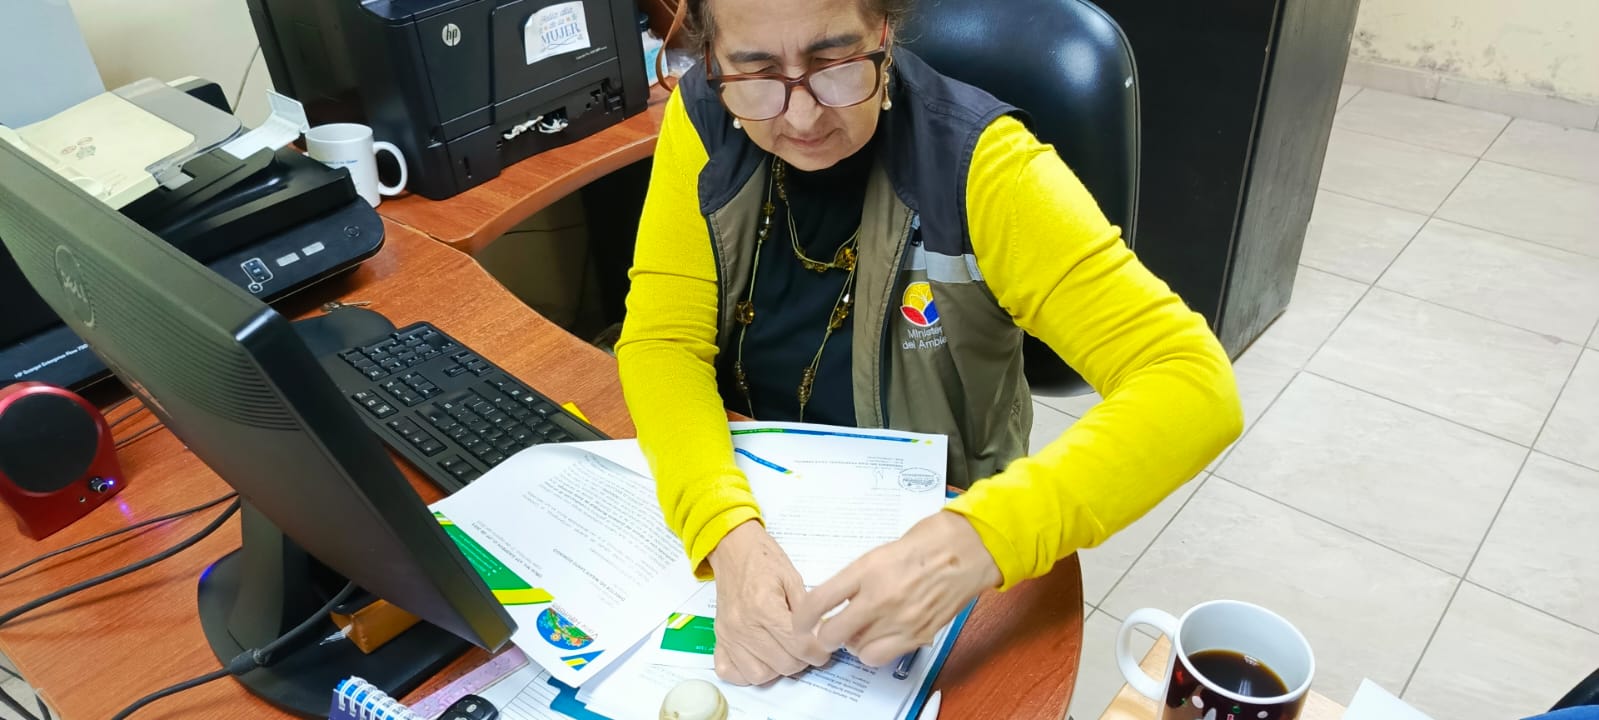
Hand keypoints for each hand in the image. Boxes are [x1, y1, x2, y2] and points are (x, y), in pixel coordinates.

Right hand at [706, 520, 833, 684]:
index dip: (819, 652)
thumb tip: (821, 637)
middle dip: (802, 660)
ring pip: (759, 675)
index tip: (823, 649)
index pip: (799, 647)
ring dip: (777, 669)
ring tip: (785, 652)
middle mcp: (743, 625)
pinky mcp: (719, 638)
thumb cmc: (763, 560)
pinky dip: (746, 672)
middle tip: (807, 648)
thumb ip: (807, 611)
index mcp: (764, 607)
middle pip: (783, 664)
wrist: (733, 549)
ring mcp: (728, 634)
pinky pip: (729, 672)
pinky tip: (760, 658)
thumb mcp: (793, 578)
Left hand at [791, 511, 1001, 666]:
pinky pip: (882, 656)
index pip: (819, 602)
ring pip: (857, 650)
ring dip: (852, 643)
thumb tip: (836, 600)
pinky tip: (880, 636)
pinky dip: (875, 651)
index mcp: (867, 569)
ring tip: (859, 631)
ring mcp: (900, 619)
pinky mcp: (918, 634)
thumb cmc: (928, 542)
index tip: (802, 622)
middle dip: (824, 636)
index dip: (803, 618)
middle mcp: (880, 597)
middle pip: (833, 634)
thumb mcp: (880, 551)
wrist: (969, 549)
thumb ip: (856, 578)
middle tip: (827, 631)